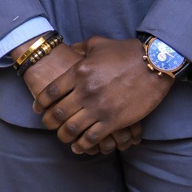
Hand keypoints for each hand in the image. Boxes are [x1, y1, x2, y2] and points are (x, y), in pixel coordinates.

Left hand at [21, 43, 140, 154]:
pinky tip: (78, 147)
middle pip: (57, 113)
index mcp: (78, 72)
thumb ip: (80, 48)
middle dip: (49, 122)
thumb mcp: (97, 44)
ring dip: (63, 136)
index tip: (37, 109)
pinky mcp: (114, 120)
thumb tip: (69, 50)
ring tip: (62, 137)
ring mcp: (99, 107)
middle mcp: (85, 91)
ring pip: (72, 128)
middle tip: (47, 125)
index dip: (41, 102)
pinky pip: (92, 138)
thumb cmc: (125, 52)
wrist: (153, 64)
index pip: (51, 92)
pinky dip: (82, 145)